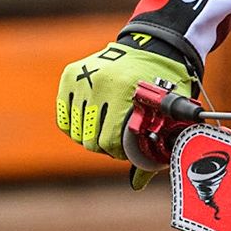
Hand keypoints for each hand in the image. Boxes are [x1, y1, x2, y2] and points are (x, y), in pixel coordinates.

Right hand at [56, 34, 193, 175]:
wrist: (155, 46)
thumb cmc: (164, 83)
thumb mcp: (167, 112)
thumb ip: (154, 146)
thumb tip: (137, 184)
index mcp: (124, 91)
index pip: (108, 141)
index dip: (117, 153)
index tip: (125, 150)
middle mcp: (100, 82)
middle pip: (88, 139)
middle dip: (102, 146)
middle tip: (115, 141)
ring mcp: (82, 77)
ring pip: (74, 130)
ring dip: (88, 136)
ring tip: (105, 131)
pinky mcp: (70, 75)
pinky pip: (63, 117)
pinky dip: (74, 126)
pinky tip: (89, 124)